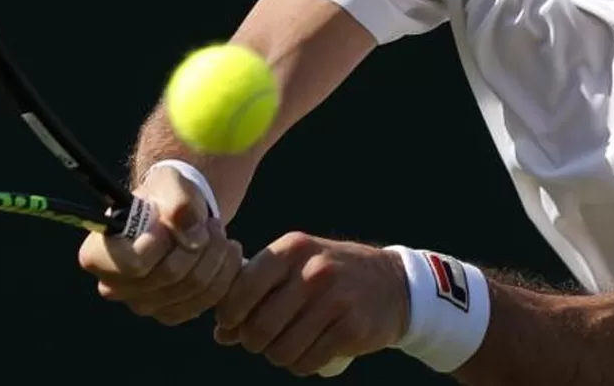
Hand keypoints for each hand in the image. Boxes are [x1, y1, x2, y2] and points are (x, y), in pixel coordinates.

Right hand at [77, 164, 244, 325]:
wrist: (175, 215)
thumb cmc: (163, 197)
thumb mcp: (169, 183)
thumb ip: (178, 201)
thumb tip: (193, 235)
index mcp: (98, 255)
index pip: (133, 263)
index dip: (160, 242)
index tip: (170, 221)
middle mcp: (114, 287)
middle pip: (169, 274)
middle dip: (199, 244)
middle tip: (210, 223)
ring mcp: (142, 305)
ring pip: (193, 288)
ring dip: (216, 257)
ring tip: (219, 233)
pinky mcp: (169, 313)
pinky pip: (206, 300)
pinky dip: (223, 275)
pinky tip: (225, 253)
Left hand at [213, 232, 409, 375]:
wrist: (392, 283)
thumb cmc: (330, 276)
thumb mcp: (295, 268)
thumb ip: (257, 292)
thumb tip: (221, 332)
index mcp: (292, 249)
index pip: (243, 286)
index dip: (230, 313)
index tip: (233, 323)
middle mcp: (313, 270)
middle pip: (259, 326)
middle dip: (252, 342)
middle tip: (260, 340)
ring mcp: (336, 298)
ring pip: (282, 349)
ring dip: (277, 356)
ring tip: (284, 347)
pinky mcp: (353, 327)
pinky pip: (308, 361)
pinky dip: (301, 365)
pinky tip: (306, 354)